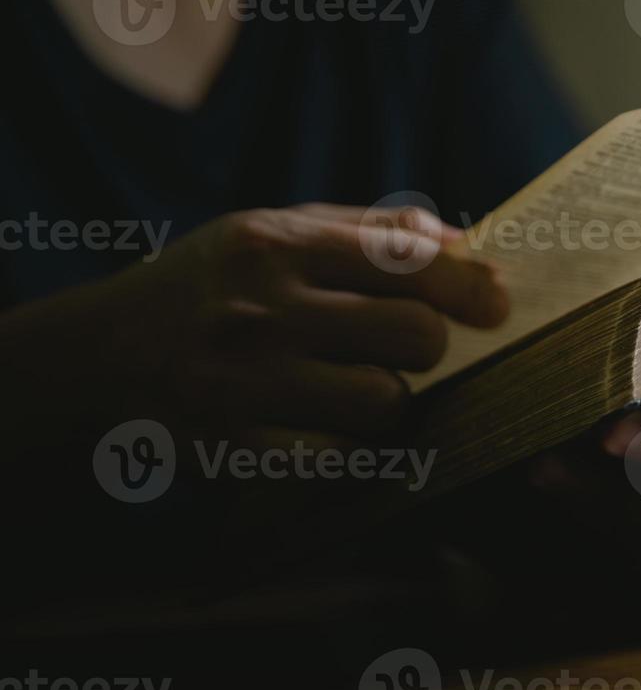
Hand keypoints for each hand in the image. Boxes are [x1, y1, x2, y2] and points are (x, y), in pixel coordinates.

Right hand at [2, 203, 506, 445]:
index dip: (470, 285)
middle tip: (409, 354)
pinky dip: (351, 454)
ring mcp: (245, 381)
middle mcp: (261, 306)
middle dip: (430, 350)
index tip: (497, 304)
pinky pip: (341, 461)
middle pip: (417, 335)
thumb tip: (467, 241)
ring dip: (391, 407)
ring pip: (387, 403)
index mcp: (276, 241)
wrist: (94, 360)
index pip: (409, 257)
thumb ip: (367, 229)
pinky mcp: (233, 449)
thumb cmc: (209, 290)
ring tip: (359, 396)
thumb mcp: (268, 233)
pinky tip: (330, 437)